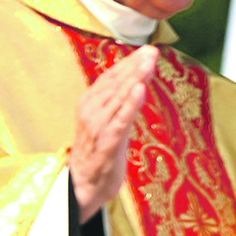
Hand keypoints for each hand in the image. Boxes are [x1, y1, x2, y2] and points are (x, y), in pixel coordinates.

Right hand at [70, 44, 158, 221]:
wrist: (83, 187)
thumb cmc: (99, 151)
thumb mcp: (111, 122)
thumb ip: (121, 102)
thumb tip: (137, 79)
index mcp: (90, 103)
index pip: (111, 78)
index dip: (129, 63)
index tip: (149, 49)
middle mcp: (90, 112)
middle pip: (115, 84)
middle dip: (134, 67)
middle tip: (152, 51)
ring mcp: (96, 128)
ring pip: (117, 99)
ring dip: (134, 80)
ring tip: (148, 64)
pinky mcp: (106, 146)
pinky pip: (119, 122)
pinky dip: (129, 105)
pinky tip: (140, 90)